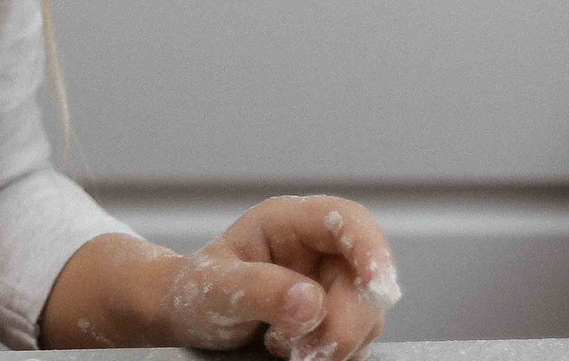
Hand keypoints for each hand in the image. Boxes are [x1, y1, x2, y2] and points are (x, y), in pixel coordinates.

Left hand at [44, 198, 395, 358]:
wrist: (189, 321)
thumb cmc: (196, 292)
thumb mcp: (215, 288)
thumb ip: (260, 290)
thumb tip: (311, 302)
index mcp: (288, 222)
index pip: (347, 220)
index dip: (372, 250)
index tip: (379, 289)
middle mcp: (317, 248)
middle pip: (365, 278)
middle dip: (343, 319)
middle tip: (301, 348)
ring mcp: (331, 283)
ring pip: (366, 314)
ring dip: (335, 341)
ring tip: (281, 344)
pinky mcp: (336, 317)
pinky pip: (356, 338)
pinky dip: (332, 352)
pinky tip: (294, 351)